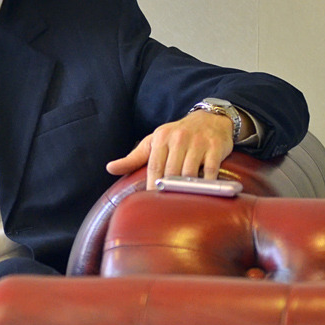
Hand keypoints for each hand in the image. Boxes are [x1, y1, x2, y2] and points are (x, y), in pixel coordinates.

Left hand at [106, 110, 234, 189]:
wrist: (209, 119)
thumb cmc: (177, 135)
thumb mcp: (153, 143)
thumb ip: (133, 158)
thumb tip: (109, 169)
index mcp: (161, 138)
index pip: (154, 166)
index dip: (152, 185)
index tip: (150, 200)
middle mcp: (179, 138)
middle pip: (171, 171)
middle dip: (169, 188)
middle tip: (167, 205)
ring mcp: (198, 142)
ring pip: (189, 173)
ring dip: (187, 188)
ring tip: (184, 200)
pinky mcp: (215, 147)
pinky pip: (210, 170)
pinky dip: (207, 183)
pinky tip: (204, 191)